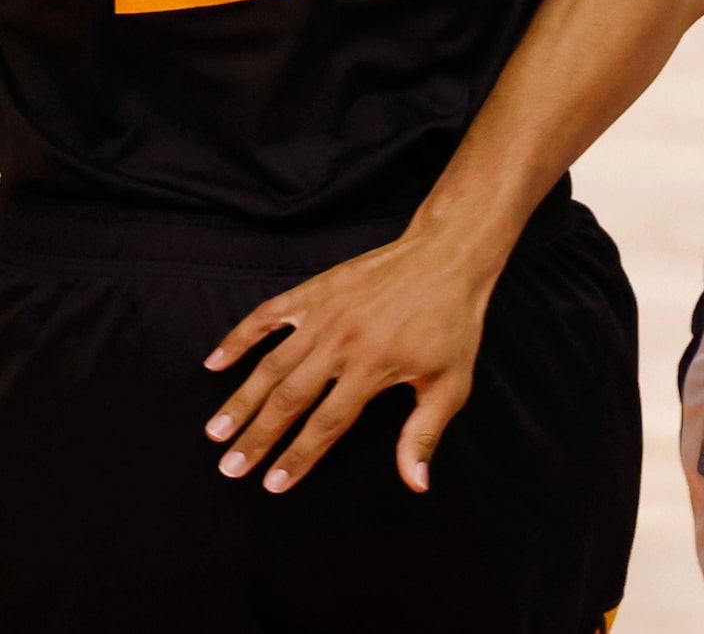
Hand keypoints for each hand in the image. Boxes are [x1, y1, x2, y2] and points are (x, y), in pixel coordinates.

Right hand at [202, 229, 498, 493]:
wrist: (448, 256)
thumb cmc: (452, 323)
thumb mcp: (451, 381)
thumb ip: (424, 432)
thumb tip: (416, 483)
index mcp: (373, 367)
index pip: (326, 424)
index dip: (298, 456)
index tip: (272, 484)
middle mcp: (341, 343)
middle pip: (289, 399)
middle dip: (257, 437)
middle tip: (229, 467)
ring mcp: (325, 314)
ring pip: (272, 364)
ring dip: (241, 399)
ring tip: (215, 431)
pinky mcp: (316, 291)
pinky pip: (267, 315)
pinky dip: (238, 338)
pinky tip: (214, 362)